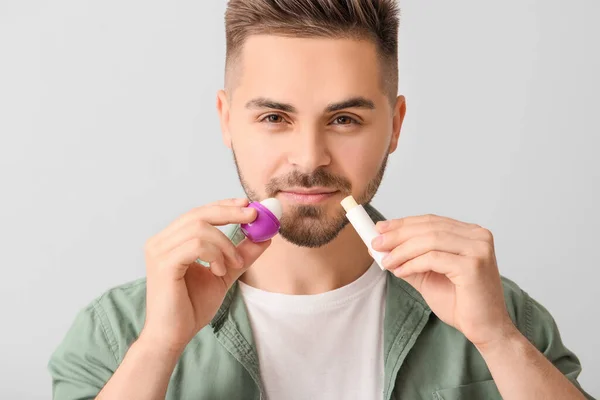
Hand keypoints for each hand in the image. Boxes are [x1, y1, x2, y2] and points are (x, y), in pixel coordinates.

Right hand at [140, 198, 269, 352]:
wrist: (173, 335)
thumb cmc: (191, 307)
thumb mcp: (224, 274)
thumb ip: (241, 255)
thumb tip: (265, 237)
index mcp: (171, 240)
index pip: (199, 213)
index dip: (224, 206)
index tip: (248, 205)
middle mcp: (161, 241)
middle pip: (199, 214)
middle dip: (230, 213)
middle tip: (254, 216)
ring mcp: (159, 251)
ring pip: (200, 228)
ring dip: (225, 244)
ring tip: (233, 265)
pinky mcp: (163, 264)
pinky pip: (196, 245)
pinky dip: (215, 255)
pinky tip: (219, 271)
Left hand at [372, 214, 515, 346]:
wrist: (485, 329)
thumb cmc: (460, 302)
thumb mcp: (428, 275)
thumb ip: (409, 258)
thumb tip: (382, 245)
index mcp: (470, 233)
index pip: (431, 221)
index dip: (403, 223)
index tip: (380, 228)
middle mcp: (477, 236)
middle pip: (429, 227)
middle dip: (398, 235)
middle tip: (376, 243)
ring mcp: (478, 249)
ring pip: (429, 240)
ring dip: (402, 250)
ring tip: (386, 262)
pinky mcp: (473, 265)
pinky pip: (433, 258)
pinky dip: (412, 264)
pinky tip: (400, 272)